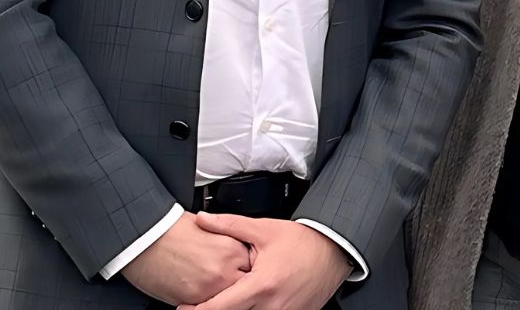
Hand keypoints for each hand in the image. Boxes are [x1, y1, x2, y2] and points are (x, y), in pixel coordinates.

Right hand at [120, 211, 251, 304]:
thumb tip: (242, 255)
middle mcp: (225, 269)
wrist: (145, 238)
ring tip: (217, 287)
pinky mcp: (193, 299)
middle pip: (245, 285)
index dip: (248, 270)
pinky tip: (202, 293)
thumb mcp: (212, 232)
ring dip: (227, 295)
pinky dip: (208, 301)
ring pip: (230, 299)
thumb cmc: (172, 231)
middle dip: (241, 285)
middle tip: (233, 283)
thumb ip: (231, 245)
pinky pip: (209, 305)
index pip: (253, 267)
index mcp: (233, 249)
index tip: (245, 271)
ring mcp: (210, 286)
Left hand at [178, 214, 352, 309]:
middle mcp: (273, 305)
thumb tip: (203, 219)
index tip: (184, 307)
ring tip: (230, 300)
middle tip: (205, 303)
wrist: (335, 250)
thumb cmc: (303, 241)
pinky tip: (253, 302)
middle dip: (217, 309)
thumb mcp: (264, 230)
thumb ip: (230, 226)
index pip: (220, 306)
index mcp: (262, 285)